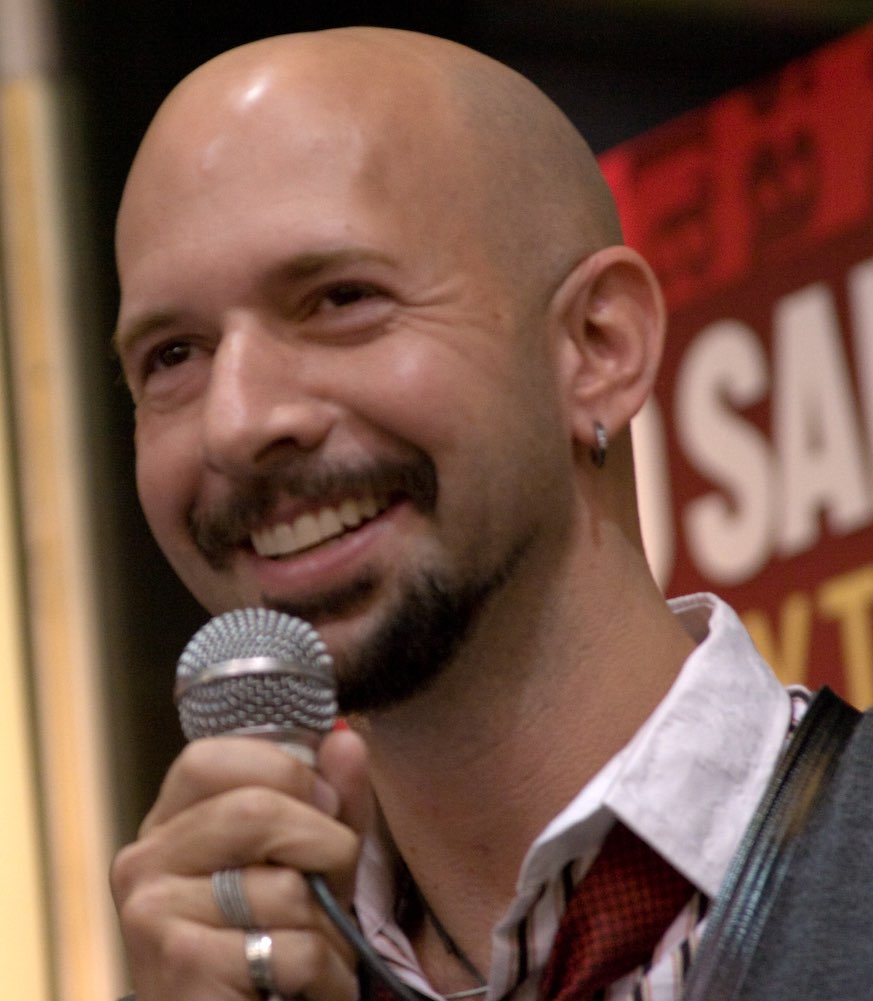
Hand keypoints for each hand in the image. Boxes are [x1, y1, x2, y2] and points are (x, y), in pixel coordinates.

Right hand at [111, 728, 370, 1000]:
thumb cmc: (276, 940)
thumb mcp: (311, 858)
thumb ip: (331, 798)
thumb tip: (345, 737)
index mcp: (171, 821)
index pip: (211, 757)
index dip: (285, 771)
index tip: (324, 805)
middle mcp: (145, 860)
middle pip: (255, 811)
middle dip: (326, 847)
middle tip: (335, 885)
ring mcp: (152, 913)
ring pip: (285, 888)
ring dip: (330, 927)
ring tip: (313, 950)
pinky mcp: (179, 966)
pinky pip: (292, 949)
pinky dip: (325, 974)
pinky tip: (305, 987)